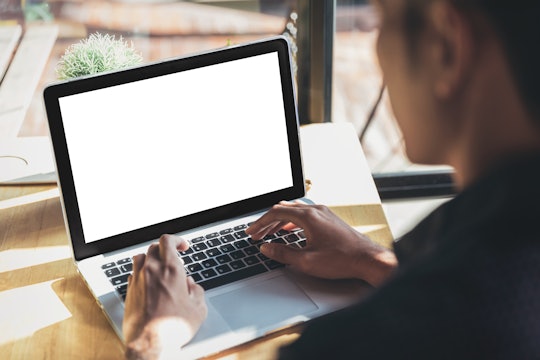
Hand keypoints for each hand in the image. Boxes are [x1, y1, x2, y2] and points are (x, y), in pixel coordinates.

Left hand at [123, 234, 206, 358]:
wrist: (149, 343)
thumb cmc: (172, 328)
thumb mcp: (198, 309)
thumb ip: (197, 291)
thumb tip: (191, 285)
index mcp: (171, 270)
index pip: (168, 240)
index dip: (177, 240)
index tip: (183, 246)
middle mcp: (152, 271)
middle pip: (154, 246)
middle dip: (166, 249)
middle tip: (174, 257)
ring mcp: (138, 280)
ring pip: (141, 257)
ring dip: (151, 258)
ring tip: (159, 267)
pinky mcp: (129, 291)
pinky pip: (133, 273)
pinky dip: (141, 272)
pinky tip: (149, 281)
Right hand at [246, 201, 396, 286]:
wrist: (368, 259)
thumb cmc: (341, 260)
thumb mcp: (306, 261)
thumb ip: (283, 253)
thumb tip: (266, 248)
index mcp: (308, 216)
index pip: (276, 213)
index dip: (260, 223)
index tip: (251, 232)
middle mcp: (316, 210)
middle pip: (284, 209)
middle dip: (268, 221)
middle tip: (257, 233)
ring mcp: (324, 213)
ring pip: (295, 211)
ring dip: (279, 221)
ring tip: (269, 233)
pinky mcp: (330, 219)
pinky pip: (305, 215)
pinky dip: (292, 221)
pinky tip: (289, 231)